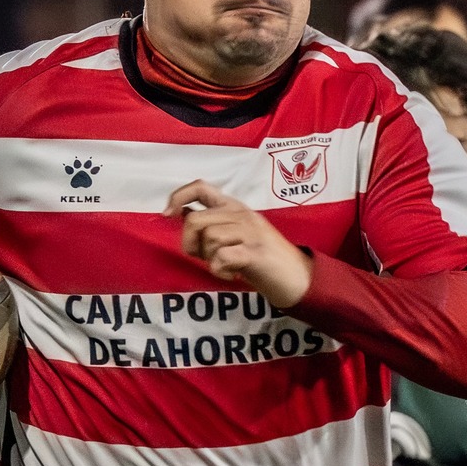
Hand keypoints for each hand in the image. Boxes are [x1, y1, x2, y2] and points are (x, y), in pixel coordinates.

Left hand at [166, 181, 312, 306]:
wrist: (298, 278)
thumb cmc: (263, 259)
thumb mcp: (236, 233)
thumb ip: (212, 222)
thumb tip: (181, 212)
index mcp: (235, 206)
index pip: (200, 187)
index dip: (178, 197)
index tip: (167, 215)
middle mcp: (241, 214)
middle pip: (195, 221)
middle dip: (190, 244)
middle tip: (205, 258)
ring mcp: (250, 232)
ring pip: (208, 240)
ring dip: (210, 260)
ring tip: (226, 267)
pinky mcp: (255, 253)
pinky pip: (222, 258)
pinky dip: (220, 271)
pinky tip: (232, 275)